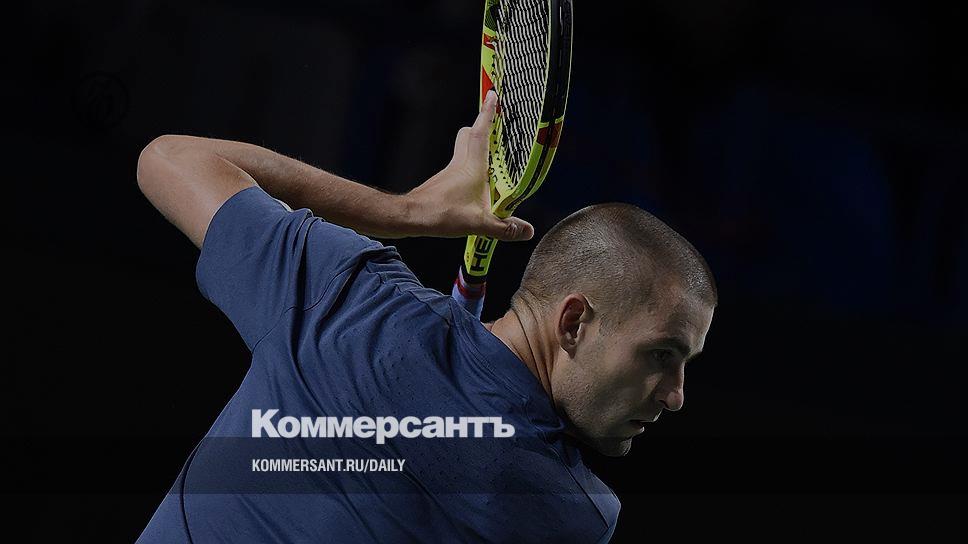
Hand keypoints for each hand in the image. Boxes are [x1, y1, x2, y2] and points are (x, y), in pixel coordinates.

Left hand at [403, 91, 534, 241]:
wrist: (410, 217)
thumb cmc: (441, 213)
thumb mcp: (479, 223)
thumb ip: (504, 227)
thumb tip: (528, 231)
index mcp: (472, 167)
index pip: (481, 132)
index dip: (488, 113)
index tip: (493, 95)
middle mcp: (460, 164)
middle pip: (468, 136)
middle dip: (480, 128)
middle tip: (494, 127)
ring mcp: (449, 173)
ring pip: (463, 152)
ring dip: (476, 152)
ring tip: (492, 163)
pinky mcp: (442, 184)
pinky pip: (458, 170)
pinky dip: (469, 173)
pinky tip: (475, 190)